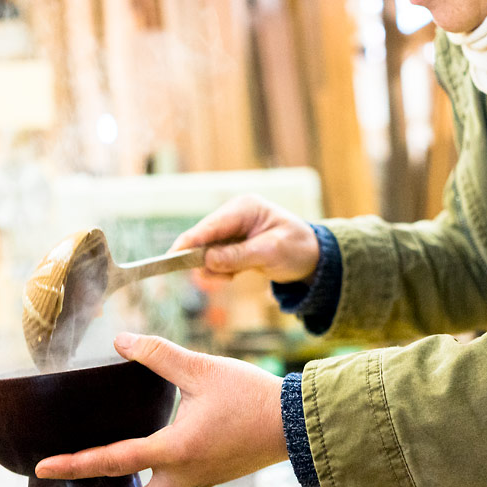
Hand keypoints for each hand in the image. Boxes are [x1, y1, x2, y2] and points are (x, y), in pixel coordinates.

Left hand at [36, 333, 288, 486]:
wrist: (295, 422)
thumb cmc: (250, 396)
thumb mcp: (202, 369)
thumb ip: (159, 355)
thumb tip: (121, 341)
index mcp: (176, 450)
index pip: (115, 461)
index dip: (75, 464)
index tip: (44, 467)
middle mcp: (182, 476)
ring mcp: (196, 482)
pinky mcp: (207, 478)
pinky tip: (137, 483)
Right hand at [171, 194, 319, 283]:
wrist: (314, 257)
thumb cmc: (297, 248)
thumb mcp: (270, 253)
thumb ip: (238, 256)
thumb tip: (207, 260)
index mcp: (245, 208)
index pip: (211, 225)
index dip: (190, 241)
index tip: (172, 256)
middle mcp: (235, 215)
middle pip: (204, 237)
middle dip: (203, 260)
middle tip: (213, 279)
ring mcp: (233, 229)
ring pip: (207, 250)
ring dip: (213, 268)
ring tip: (232, 277)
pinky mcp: (233, 243)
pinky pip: (215, 258)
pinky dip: (220, 270)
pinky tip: (234, 275)